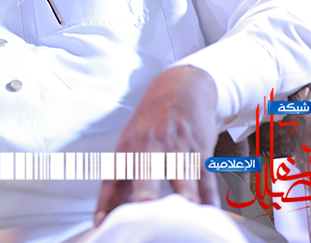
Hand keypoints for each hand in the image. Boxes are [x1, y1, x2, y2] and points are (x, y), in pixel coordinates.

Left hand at [94, 65, 219, 225]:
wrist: (180, 87)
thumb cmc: (151, 123)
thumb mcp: (130, 143)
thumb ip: (122, 179)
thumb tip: (108, 213)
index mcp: (127, 147)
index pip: (112, 177)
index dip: (106, 202)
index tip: (100, 224)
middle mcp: (149, 146)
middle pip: (145, 171)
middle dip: (144, 192)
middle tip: (144, 209)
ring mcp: (175, 146)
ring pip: (180, 173)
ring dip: (184, 195)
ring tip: (185, 214)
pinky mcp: (199, 148)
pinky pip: (204, 176)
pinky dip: (208, 196)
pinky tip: (209, 212)